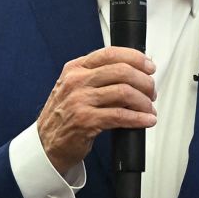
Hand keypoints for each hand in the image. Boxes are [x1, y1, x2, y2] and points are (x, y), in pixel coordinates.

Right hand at [37, 47, 156, 174]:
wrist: (47, 144)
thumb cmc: (64, 116)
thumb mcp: (74, 88)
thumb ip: (98, 77)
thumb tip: (133, 73)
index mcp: (76, 68)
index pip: (111, 53)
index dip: (136, 58)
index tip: (149, 67)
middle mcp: (77, 81)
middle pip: (122, 71)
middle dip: (144, 82)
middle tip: (151, 92)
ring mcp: (80, 101)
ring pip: (124, 92)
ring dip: (144, 102)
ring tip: (149, 109)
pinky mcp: (86, 121)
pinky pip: (121, 116)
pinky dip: (139, 118)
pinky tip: (146, 120)